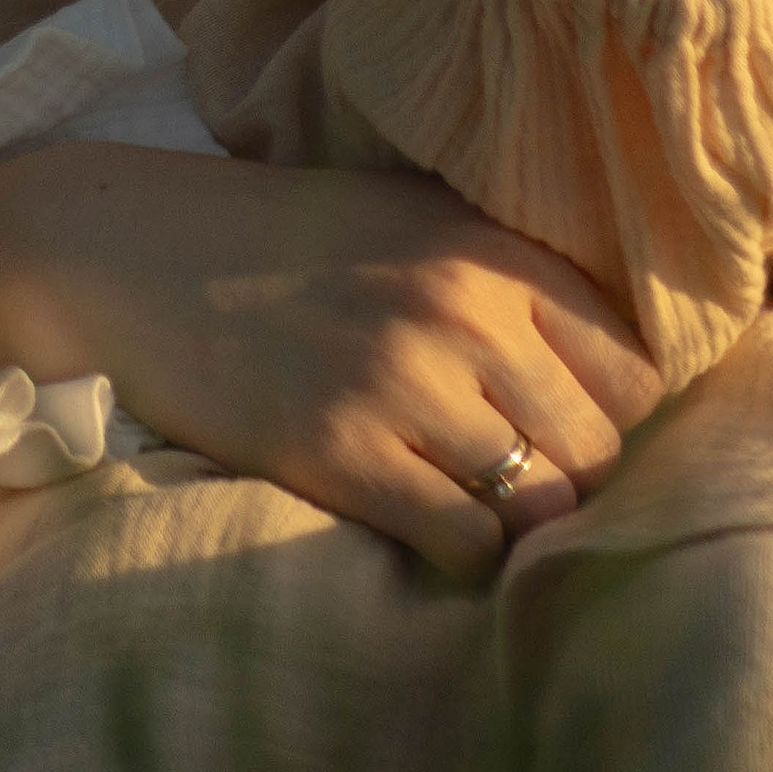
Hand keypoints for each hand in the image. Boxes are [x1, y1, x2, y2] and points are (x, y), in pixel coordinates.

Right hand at [0, 140, 659, 572]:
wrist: (141, 251)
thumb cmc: (285, 236)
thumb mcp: (414, 220)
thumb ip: (505, 275)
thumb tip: (600, 362)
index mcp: (491, 247)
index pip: (631, 364)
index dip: (616, 411)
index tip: (576, 426)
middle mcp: (465, 311)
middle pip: (597, 443)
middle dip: (575, 477)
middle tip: (526, 481)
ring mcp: (404, 383)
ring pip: (541, 502)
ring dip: (521, 522)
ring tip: (481, 509)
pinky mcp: (342, 451)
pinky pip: (462, 538)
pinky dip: (461, 551)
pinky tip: (426, 526)